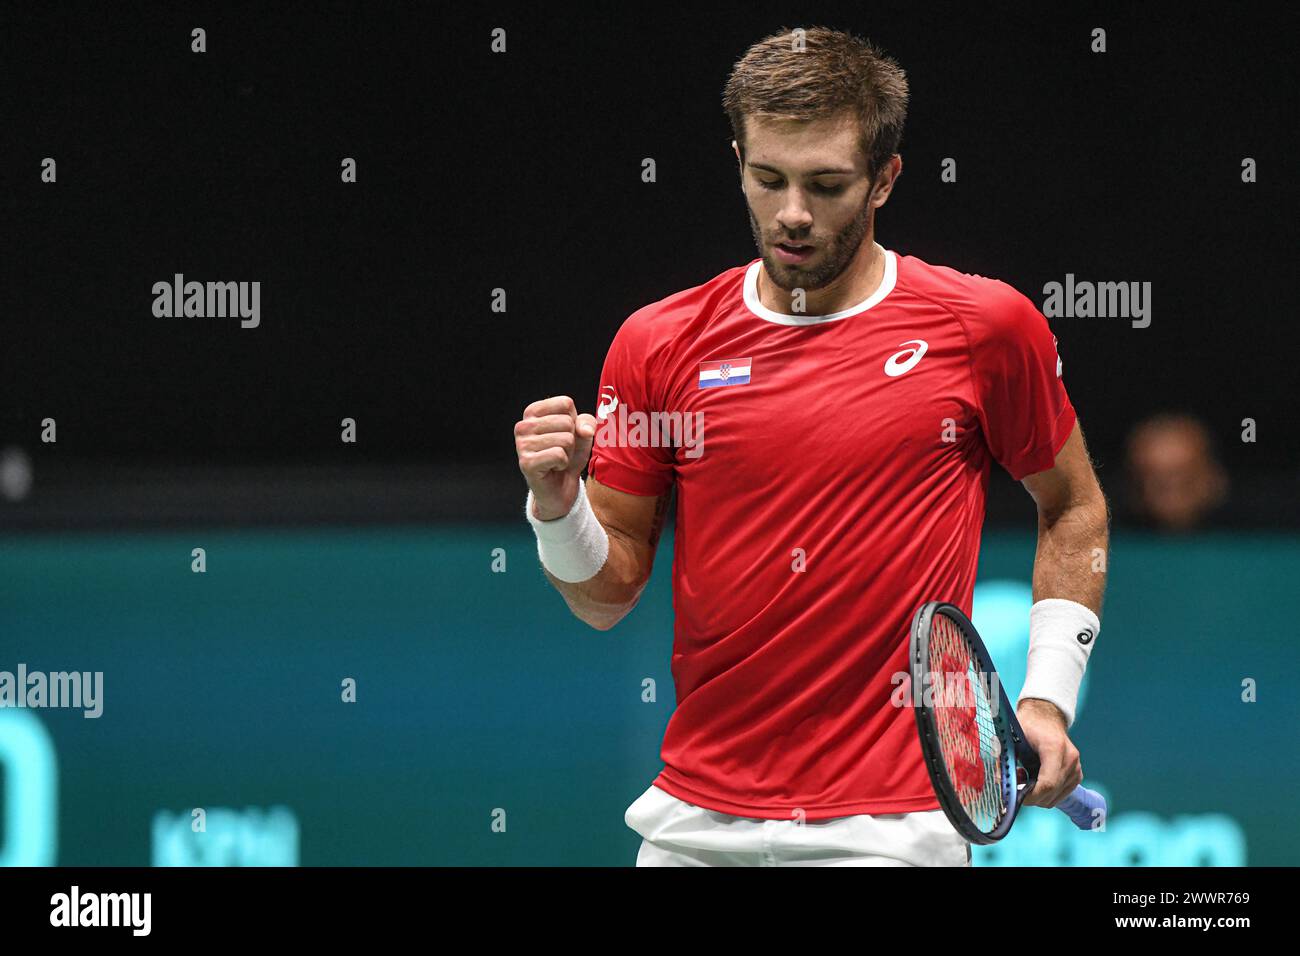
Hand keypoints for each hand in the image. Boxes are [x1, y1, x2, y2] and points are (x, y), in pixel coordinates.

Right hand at [515, 395, 597, 519]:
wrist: (561, 486)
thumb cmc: (568, 454)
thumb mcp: (582, 433)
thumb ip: (587, 422)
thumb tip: (585, 430)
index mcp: (533, 412)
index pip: (565, 403)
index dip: (574, 421)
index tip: (563, 434)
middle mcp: (523, 425)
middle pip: (566, 421)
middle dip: (571, 439)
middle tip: (560, 450)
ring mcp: (522, 444)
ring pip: (565, 439)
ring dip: (567, 453)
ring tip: (557, 459)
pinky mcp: (526, 462)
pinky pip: (559, 454)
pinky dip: (563, 463)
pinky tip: (553, 467)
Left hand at [1016, 698, 1082, 807]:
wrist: (1045, 717)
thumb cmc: (1027, 726)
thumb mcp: (1011, 739)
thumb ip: (1005, 759)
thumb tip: (1000, 782)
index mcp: (1054, 748)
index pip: (1048, 783)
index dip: (1031, 796)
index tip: (1016, 797)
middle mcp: (1070, 760)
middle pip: (1051, 793)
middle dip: (1030, 796)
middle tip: (1015, 783)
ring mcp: (1076, 768)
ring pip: (1055, 797)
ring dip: (1037, 795)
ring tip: (1024, 777)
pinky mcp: (1077, 775)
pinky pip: (1059, 794)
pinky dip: (1045, 793)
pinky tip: (1035, 778)